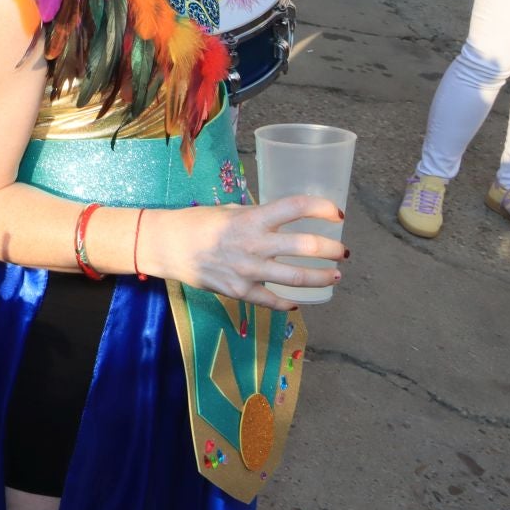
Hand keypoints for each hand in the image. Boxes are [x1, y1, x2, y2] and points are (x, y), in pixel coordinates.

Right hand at [144, 195, 345, 310]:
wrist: (166, 246)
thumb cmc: (198, 223)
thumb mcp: (229, 212)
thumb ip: (257, 218)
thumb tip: (282, 222)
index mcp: (251, 218)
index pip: (296, 207)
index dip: (322, 207)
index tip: (337, 214)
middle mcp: (253, 243)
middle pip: (306, 246)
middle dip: (332, 250)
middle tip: (343, 252)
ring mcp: (247, 270)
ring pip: (297, 278)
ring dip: (321, 277)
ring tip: (334, 277)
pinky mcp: (239, 291)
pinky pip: (272, 300)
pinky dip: (289, 303)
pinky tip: (298, 302)